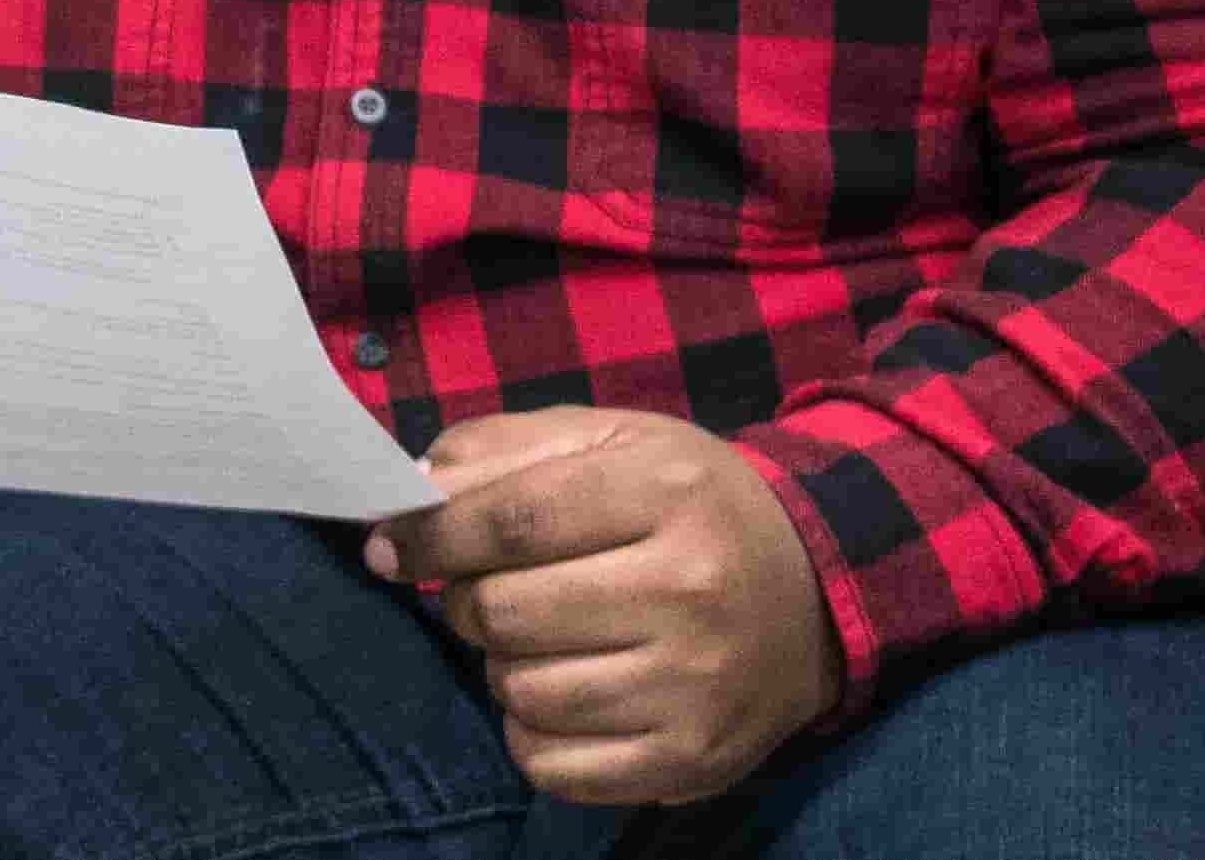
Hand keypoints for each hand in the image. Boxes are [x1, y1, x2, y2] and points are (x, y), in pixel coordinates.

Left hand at [364, 408, 843, 805]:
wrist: (813, 591)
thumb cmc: (687, 506)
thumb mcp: (612, 440)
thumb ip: (502, 450)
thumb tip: (409, 497)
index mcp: (666, 492)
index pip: (510, 521)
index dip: (431, 536)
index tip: (390, 545)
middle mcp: (690, 590)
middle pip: (503, 612)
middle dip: (468, 602)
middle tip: (491, 592)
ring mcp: (695, 685)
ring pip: (521, 691)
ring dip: (505, 666)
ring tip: (545, 640)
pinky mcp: (691, 759)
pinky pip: (552, 764)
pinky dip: (533, 733)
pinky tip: (566, 694)